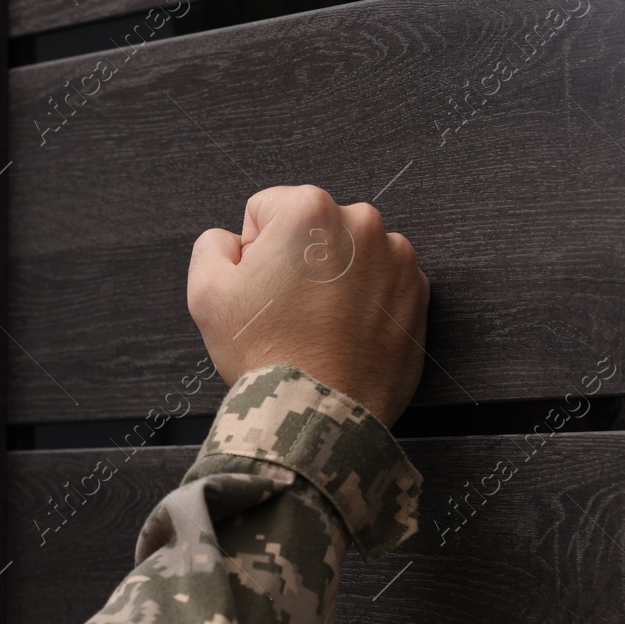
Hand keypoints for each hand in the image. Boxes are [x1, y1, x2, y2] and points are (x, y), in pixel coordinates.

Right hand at [186, 184, 429, 426]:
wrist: (320, 413)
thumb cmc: (265, 353)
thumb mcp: (206, 292)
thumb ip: (213, 244)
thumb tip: (234, 239)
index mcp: (310, 210)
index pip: (265, 210)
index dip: (253, 252)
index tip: (261, 290)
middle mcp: (362, 223)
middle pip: (312, 230)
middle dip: (297, 261)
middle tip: (287, 311)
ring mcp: (397, 259)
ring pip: (349, 256)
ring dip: (334, 280)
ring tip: (317, 326)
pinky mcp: (417, 295)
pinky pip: (380, 285)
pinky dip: (364, 303)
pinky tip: (344, 335)